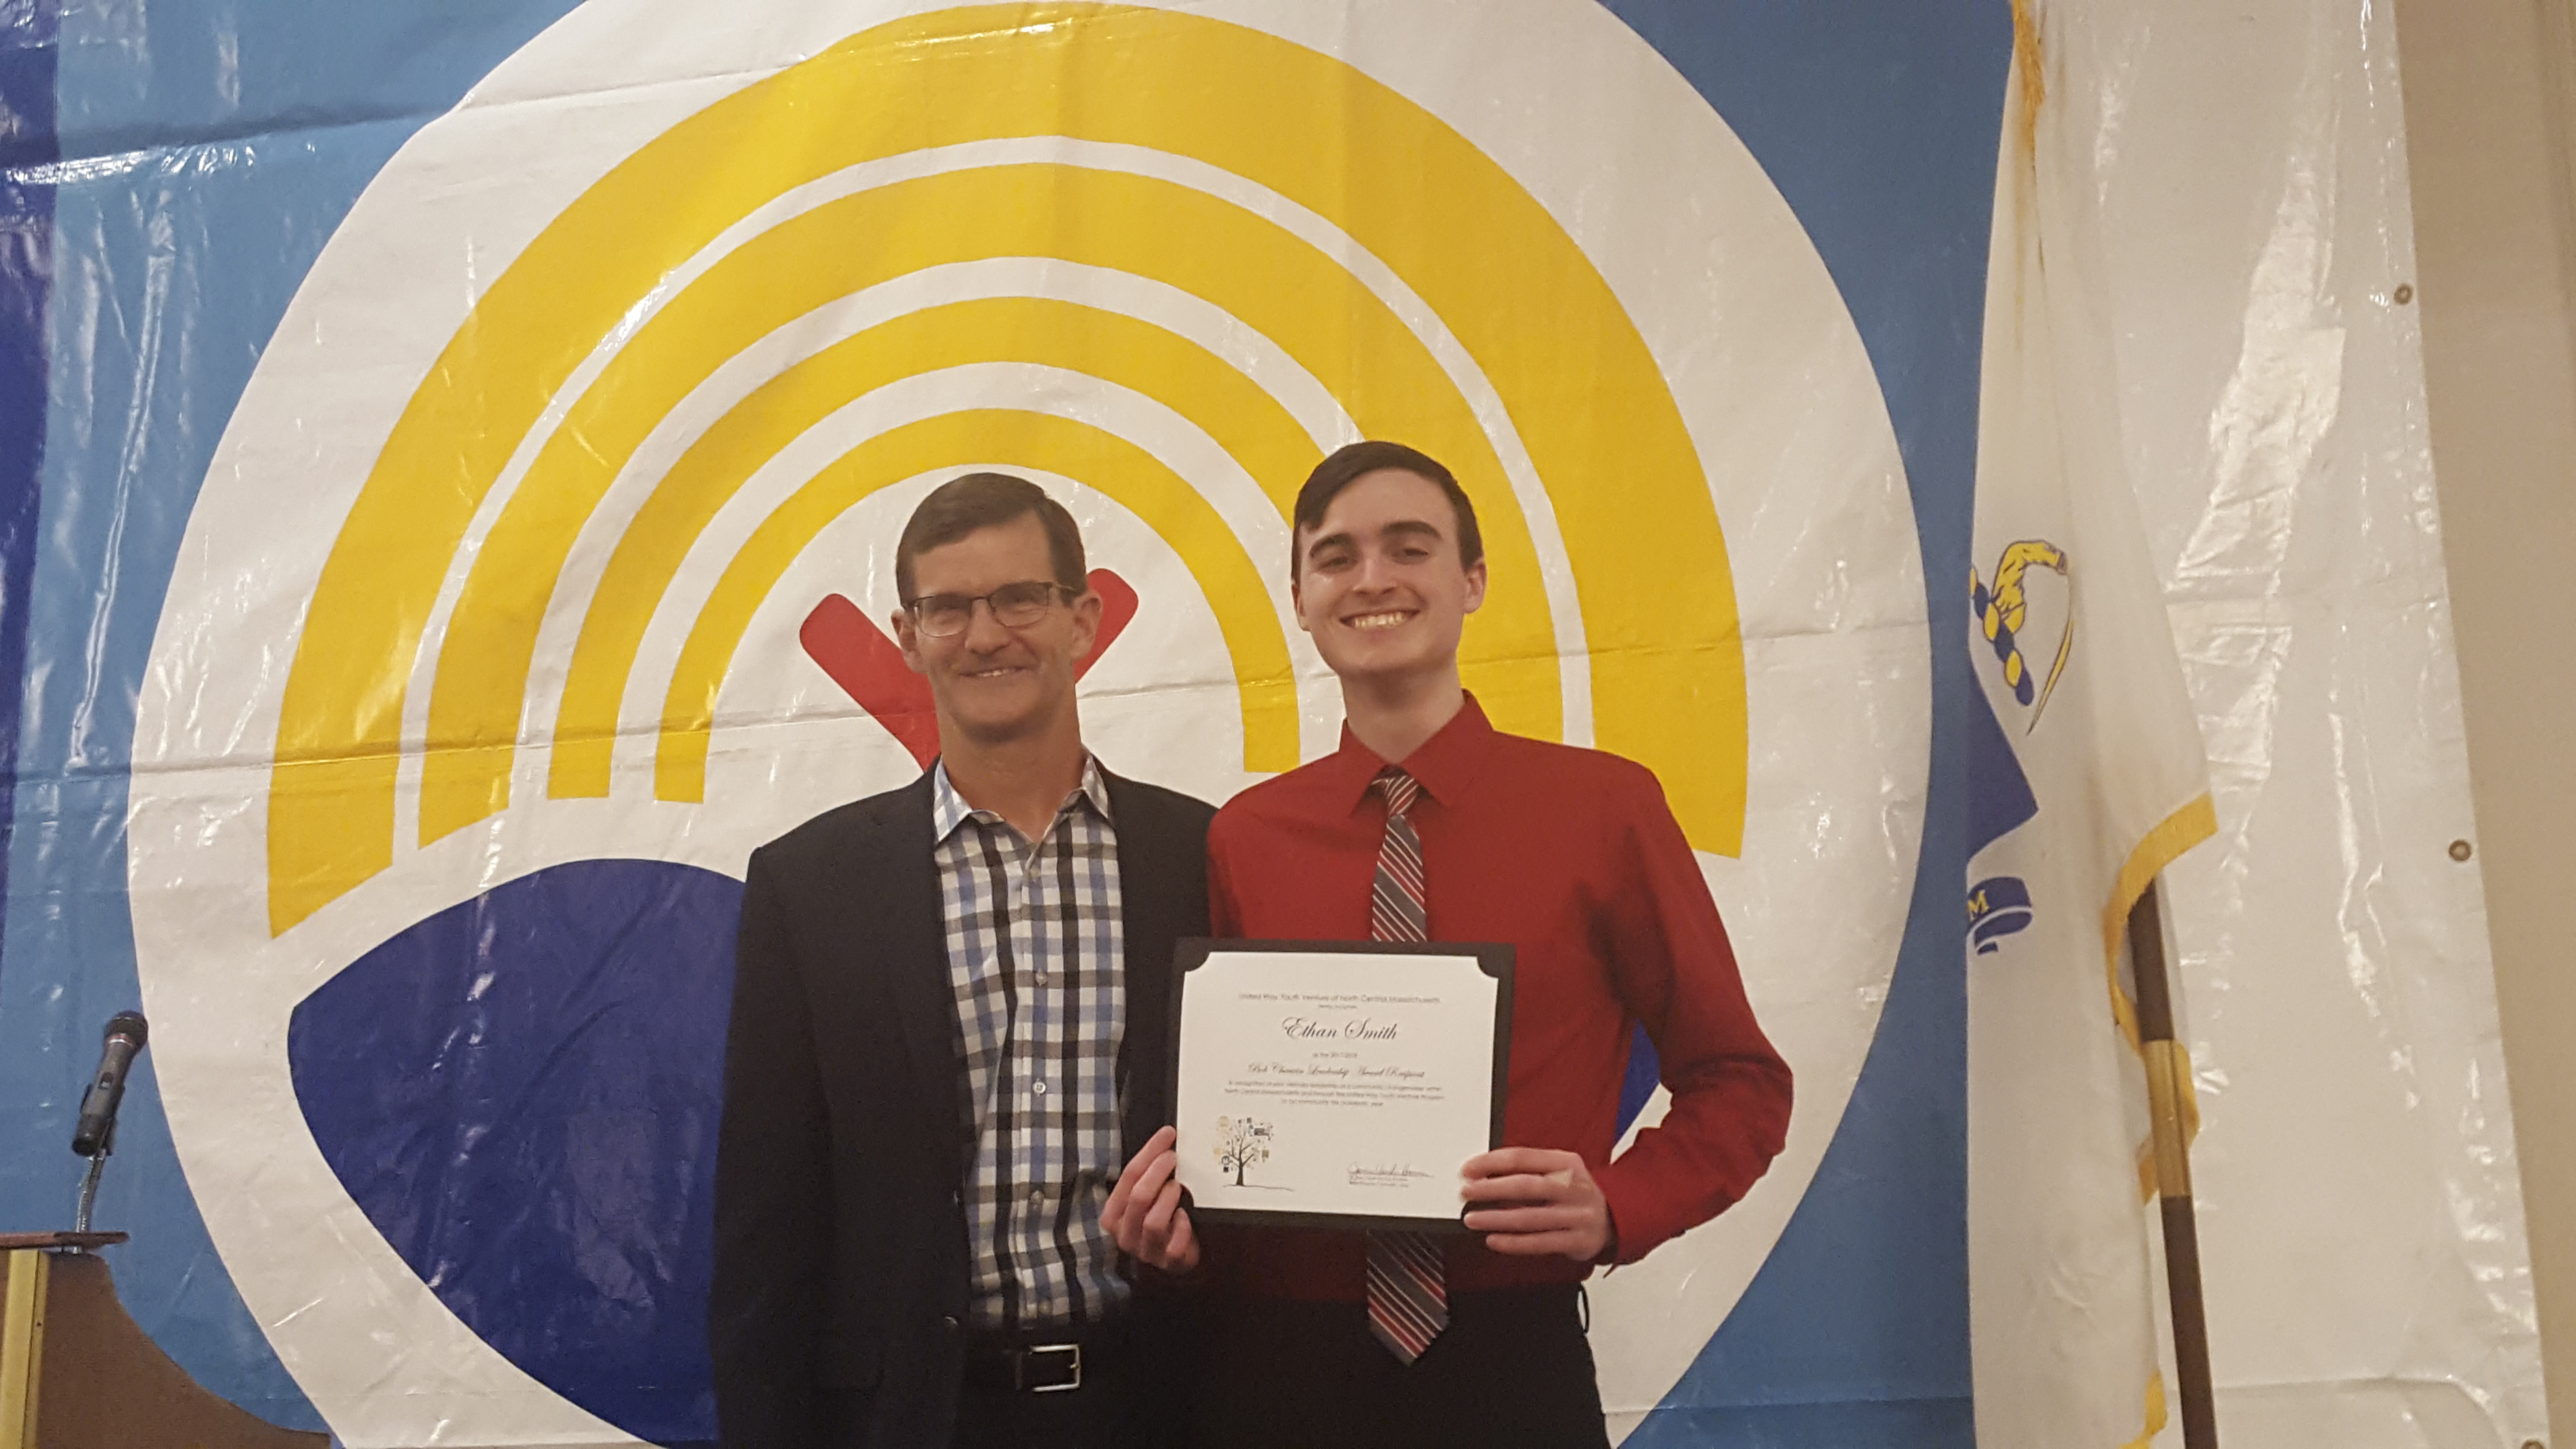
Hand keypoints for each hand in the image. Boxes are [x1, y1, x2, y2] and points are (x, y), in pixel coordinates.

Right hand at [1102, 1126, 1200, 1272]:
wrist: (1173, 1256)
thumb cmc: (1158, 1218)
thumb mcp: (1145, 1198)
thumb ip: (1146, 1176)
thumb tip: (1164, 1140)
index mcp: (1114, 1214)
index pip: (1128, 1177)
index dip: (1149, 1152)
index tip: (1167, 1135)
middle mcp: (1125, 1233)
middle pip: (1138, 1198)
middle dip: (1157, 1172)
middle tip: (1173, 1157)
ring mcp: (1146, 1250)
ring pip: (1153, 1222)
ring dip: (1168, 1199)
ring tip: (1178, 1186)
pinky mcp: (1167, 1262)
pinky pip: (1174, 1245)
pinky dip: (1182, 1228)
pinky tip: (1185, 1215)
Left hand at [1459, 1147, 1612, 1262]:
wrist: (1615, 1217)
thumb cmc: (1576, 1191)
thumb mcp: (1561, 1169)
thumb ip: (1529, 1168)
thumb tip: (1484, 1173)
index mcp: (1566, 1162)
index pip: (1523, 1157)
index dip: (1492, 1163)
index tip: (1469, 1169)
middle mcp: (1573, 1187)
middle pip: (1526, 1186)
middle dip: (1491, 1189)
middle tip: (1467, 1192)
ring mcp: (1576, 1216)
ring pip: (1530, 1218)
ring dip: (1497, 1218)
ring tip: (1472, 1219)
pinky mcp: (1576, 1241)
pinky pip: (1540, 1243)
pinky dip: (1513, 1243)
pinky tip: (1494, 1240)